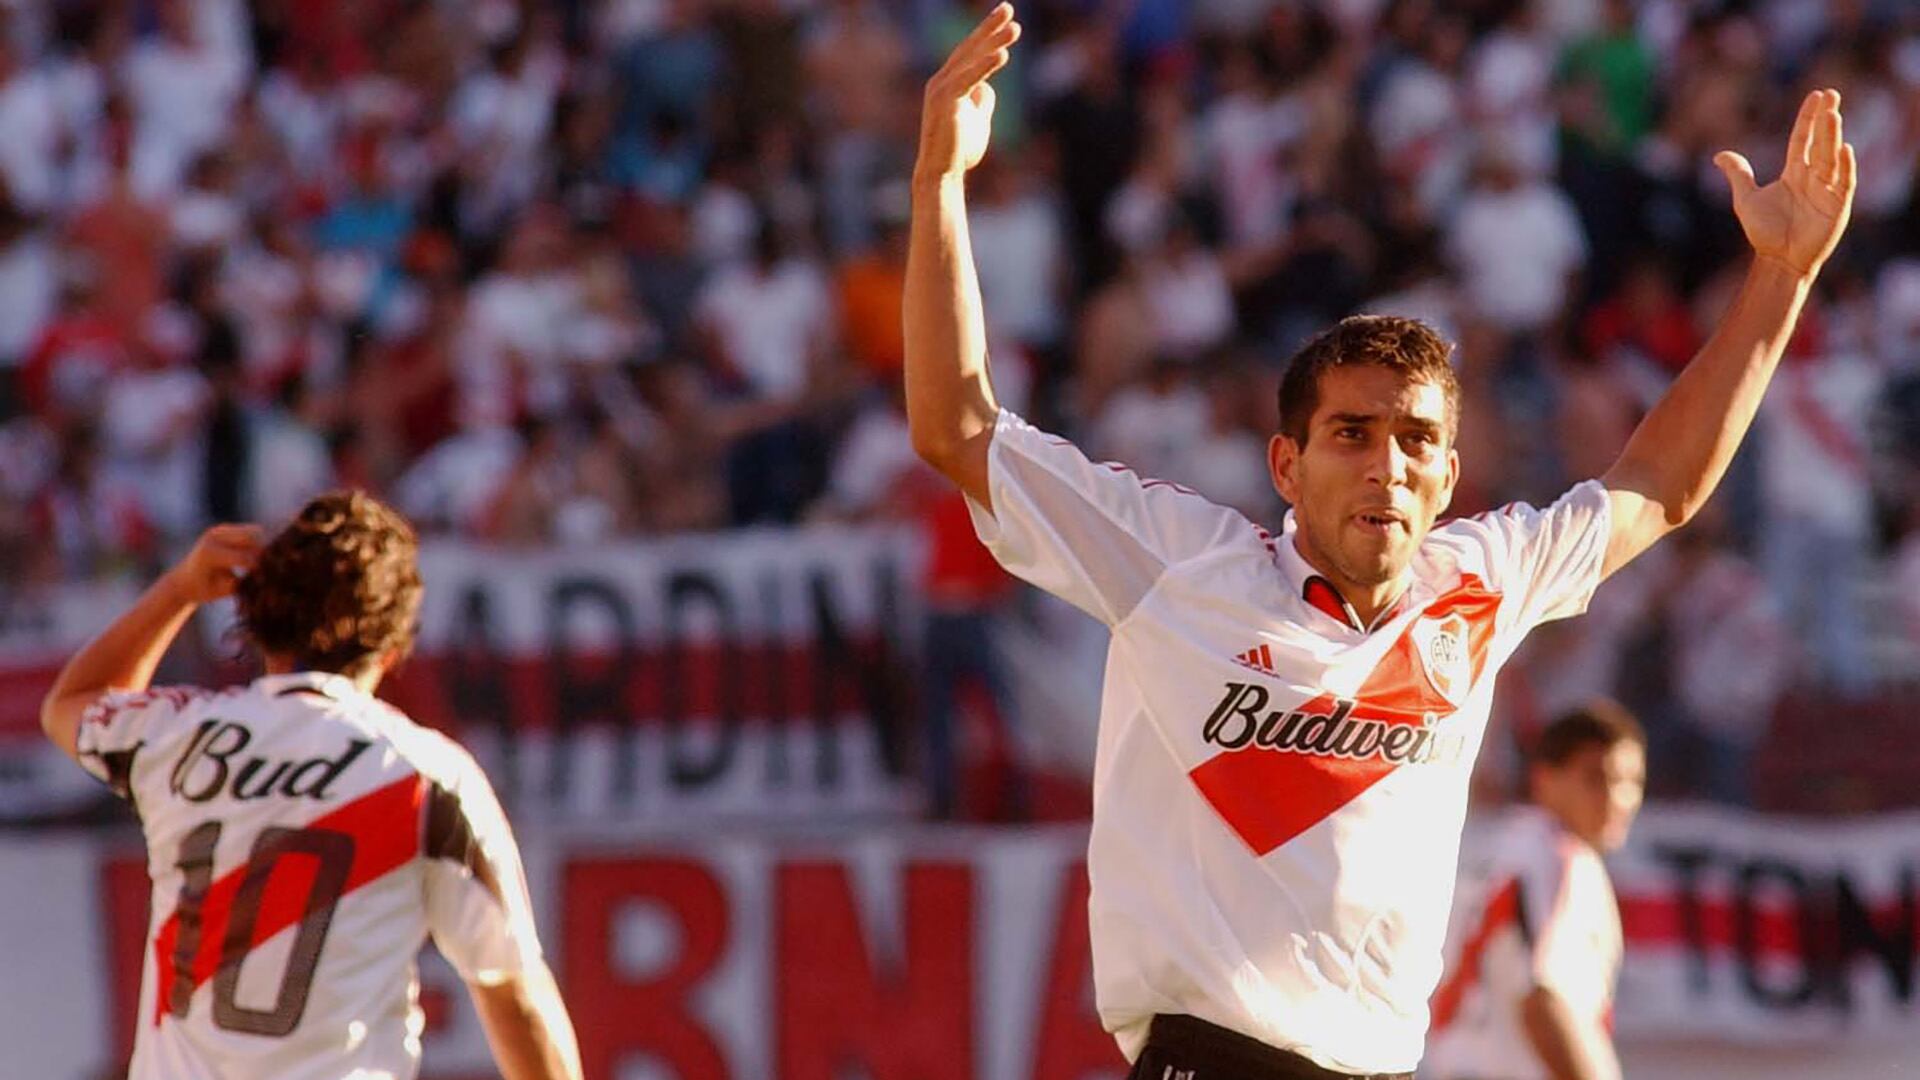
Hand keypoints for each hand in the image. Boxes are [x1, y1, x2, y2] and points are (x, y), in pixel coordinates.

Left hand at [162, 523, 265, 604]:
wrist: (184, 580)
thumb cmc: (205, 590)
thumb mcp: (224, 590)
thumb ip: (244, 582)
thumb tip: (268, 576)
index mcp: (209, 553)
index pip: (244, 557)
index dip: (260, 568)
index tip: (271, 578)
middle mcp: (213, 536)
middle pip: (252, 537)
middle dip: (266, 552)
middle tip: (275, 566)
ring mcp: (219, 530)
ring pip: (255, 531)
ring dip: (264, 545)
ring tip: (268, 561)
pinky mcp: (225, 528)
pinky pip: (251, 531)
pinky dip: (259, 542)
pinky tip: (261, 555)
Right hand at [914, 3, 1021, 184]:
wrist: (942, 173)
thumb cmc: (959, 150)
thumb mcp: (978, 120)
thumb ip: (982, 100)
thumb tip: (986, 86)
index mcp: (949, 82)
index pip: (970, 51)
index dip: (987, 33)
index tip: (1006, 17)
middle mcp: (941, 80)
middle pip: (969, 47)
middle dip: (990, 27)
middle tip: (1009, 8)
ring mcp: (940, 89)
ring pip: (970, 59)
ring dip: (993, 42)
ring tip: (1015, 29)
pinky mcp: (945, 101)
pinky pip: (968, 79)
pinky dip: (985, 65)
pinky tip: (1002, 53)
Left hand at [1714, 89, 1856, 278]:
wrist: (1777, 260)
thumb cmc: (1765, 231)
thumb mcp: (1746, 198)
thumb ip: (1738, 174)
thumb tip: (1719, 154)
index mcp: (1795, 172)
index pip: (1803, 139)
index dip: (1808, 118)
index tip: (1817, 95)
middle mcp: (1814, 177)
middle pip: (1821, 142)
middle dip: (1826, 119)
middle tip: (1831, 94)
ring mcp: (1828, 190)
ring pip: (1831, 157)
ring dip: (1833, 136)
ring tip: (1833, 115)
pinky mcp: (1838, 206)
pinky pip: (1844, 182)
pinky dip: (1845, 167)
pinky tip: (1845, 149)